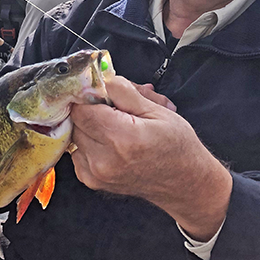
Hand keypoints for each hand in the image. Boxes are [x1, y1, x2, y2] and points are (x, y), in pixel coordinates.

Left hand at [70, 76, 231, 240]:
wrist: (184, 182)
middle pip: (76, 121)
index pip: (81, 109)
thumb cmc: (177, 146)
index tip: (102, 93)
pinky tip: (111, 143)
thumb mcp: (158, 110)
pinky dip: (89, 143)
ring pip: (76, 135)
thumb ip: (125, 91)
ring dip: (90, 127)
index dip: (89, 96)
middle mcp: (104, 159)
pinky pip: (78, 152)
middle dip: (91, 110)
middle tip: (115, 110)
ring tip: (116, 127)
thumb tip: (101, 77)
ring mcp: (96, 174)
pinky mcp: (92, 181)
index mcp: (122, 138)